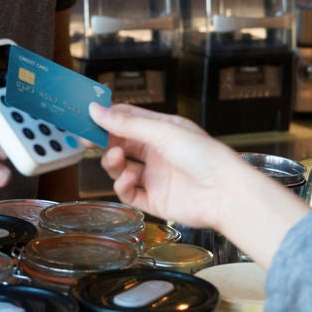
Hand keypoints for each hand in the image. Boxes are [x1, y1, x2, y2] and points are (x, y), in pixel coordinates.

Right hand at [90, 101, 306, 262]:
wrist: (224, 194)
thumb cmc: (204, 156)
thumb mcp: (163, 133)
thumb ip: (128, 124)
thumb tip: (97, 111)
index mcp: (163, 131)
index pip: (128, 119)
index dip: (107, 118)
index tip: (87, 117)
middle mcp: (158, 153)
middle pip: (121, 144)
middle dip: (104, 142)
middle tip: (88, 141)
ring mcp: (156, 177)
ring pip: (121, 169)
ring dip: (112, 163)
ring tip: (115, 159)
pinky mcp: (155, 201)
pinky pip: (129, 194)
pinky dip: (123, 186)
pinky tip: (128, 179)